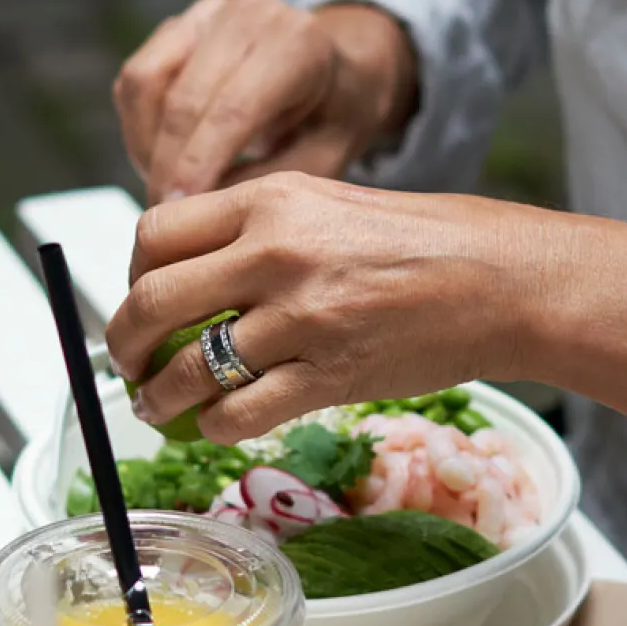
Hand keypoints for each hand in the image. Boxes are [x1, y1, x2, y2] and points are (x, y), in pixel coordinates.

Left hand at [106, 173, 626, 444]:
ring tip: (156, 407)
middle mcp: (275, 252)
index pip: (155, 233)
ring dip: (158, 397)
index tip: (139, 299)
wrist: (502, 280)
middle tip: (126, 362)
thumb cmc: (428, 242)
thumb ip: (259, 229)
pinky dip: (212, 426)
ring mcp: (301, 317)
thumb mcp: (329, 203)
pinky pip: (238, 412)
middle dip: (124, 342)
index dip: (131, 275)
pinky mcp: (328, 375)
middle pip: (152, 300)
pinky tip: (216, 424)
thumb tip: (192, 271)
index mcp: (271, 199)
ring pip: (188, 367)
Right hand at [112, 0, 417, 204]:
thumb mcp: (325, 158)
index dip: (196, 164)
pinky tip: (165, 159)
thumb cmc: (335, 116)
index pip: (231, 109)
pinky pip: (136, 80)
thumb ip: (267, 182)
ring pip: (144, 83)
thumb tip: (198, 207)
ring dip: (145, 145)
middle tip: (165, 217)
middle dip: (166, 167)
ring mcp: (207, 13)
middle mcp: (248, 15)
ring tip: (168, 188)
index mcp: (297, 44)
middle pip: (182, 99)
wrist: (339, 66)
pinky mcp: (178, 25)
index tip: (176, 211)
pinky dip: (140, 127)